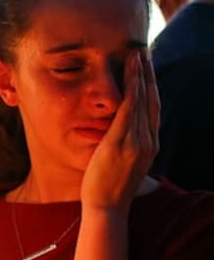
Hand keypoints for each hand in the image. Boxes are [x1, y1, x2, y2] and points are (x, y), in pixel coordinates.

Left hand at [81, 50, 158, 211]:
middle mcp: (148, 141)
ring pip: (142, 100)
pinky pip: (129, 109)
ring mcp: (137, 141)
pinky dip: (132, 88)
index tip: (147, 68)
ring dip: (140, 74)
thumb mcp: (122, 164)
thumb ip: (125, 147)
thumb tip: (119, 135)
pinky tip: (131, 72)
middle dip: (148, 74)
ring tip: (136, 54)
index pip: (152, 109)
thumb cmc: (108, 188)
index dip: (151, 86)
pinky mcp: (122, 142)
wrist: (107, 207)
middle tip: (144, 52)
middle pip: (151, 99)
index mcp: (149, 145)